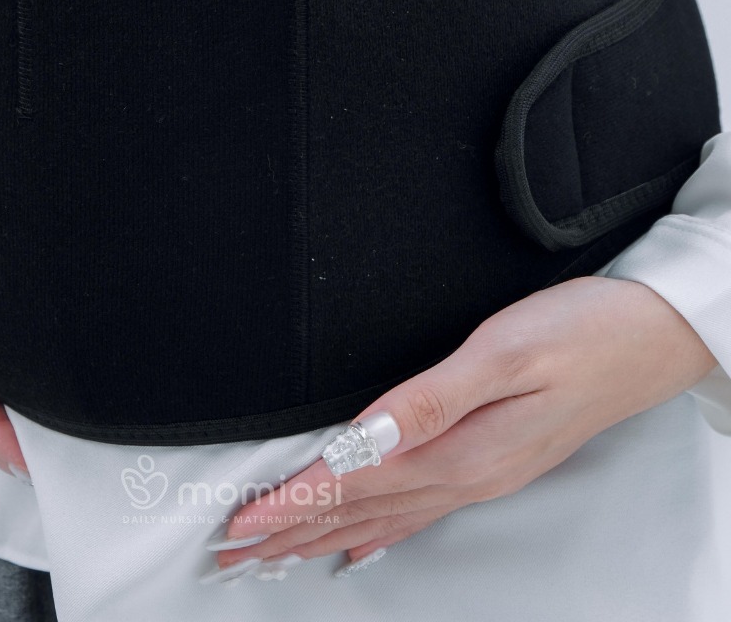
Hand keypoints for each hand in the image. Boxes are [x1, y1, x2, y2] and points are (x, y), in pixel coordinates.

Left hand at [213, 274, 716, 574]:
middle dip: (292, 532)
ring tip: (278, 555)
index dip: (293, 502)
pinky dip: (379, 531)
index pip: (354, 482)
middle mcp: (466, 473)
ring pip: (382, 516)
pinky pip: (420, 512)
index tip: (242, 523)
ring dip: (324, 535)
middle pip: (359, 510)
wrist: (652, 336)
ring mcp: (481, 474)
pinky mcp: (493, 462)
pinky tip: (362, 545)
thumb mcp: (504, 354)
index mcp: (460, 448)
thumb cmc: (582, 334)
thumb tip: (369, 435)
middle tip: (236, 554)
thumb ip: (431, 399)